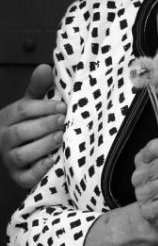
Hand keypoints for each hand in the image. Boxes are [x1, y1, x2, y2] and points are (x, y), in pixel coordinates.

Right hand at [0, 65, 65, 188]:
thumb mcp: (32, 104)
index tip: (63, 106)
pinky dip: (38, 170)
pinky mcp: (18, 177)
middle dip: (44, 125)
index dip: (43, 107)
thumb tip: (45, 67)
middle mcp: (4, 139)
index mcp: (6, 118)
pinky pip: (24, 177)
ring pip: (20, 155)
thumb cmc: (30, 122)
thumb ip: (38, 87)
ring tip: (61, 137)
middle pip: (20, 133)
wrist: (20, 149)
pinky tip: (52, 160)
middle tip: (63, 121)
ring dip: (42, 145)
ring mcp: (9, 160)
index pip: (21, 110)